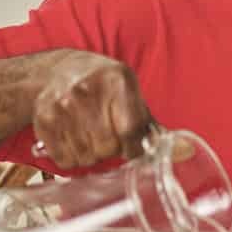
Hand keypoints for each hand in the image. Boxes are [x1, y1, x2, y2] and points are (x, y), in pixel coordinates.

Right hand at [30, 51, 153, 168]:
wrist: (56, 71)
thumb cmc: (101, 86)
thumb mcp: (130, 93)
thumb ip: (153, 126)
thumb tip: (186, 149)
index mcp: (117, 80)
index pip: (130, 129)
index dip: (133, 148)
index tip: (132, 149)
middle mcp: (87, 89)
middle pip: (107, 147)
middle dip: (111, 149)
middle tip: (107, 136)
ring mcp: (62, 104)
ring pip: (86, 158)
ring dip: (91, 155)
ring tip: (89, 135)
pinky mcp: (44, 120)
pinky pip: (65, 160)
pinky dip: (72, 158)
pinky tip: (73, 139)